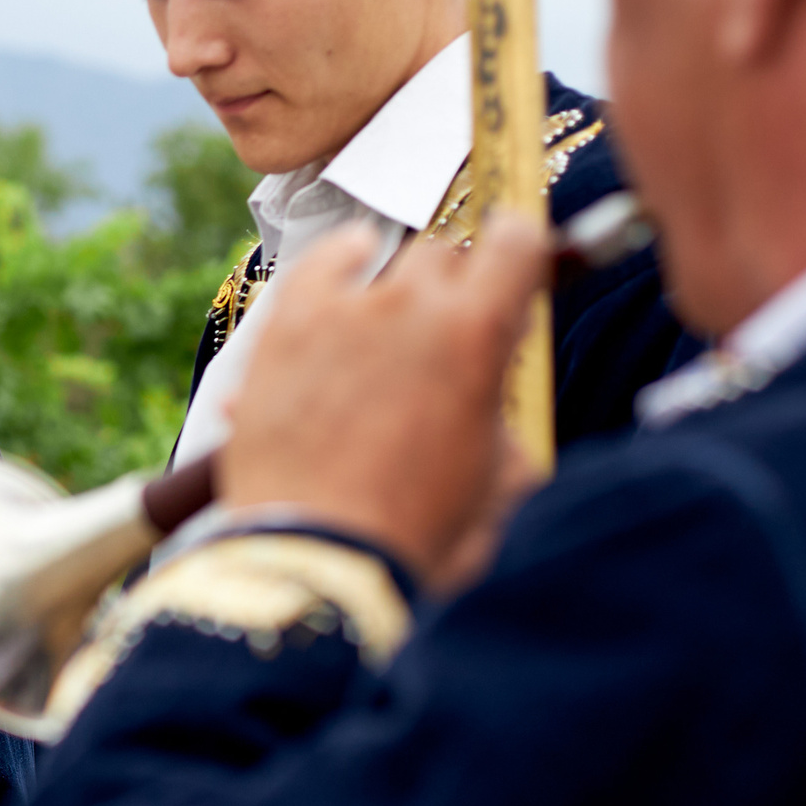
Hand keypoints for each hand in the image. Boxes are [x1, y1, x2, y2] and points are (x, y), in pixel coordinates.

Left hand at [224, 211, 550, 589]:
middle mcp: (409, 306)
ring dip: (395, 287)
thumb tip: (494, 416)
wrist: (317, 561)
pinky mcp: (282, 331)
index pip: (518, 244)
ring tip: (390, 323)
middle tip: (443, 335)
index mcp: (478, 335)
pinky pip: (315, 267)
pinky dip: (337, 261)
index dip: (522, 252)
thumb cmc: (413, 536)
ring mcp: (339, 313)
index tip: (518, 268)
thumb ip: (503, 428)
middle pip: (444, 259)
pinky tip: (347, 267)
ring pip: (381, 261)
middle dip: (452, 289)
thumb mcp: (495, 487)